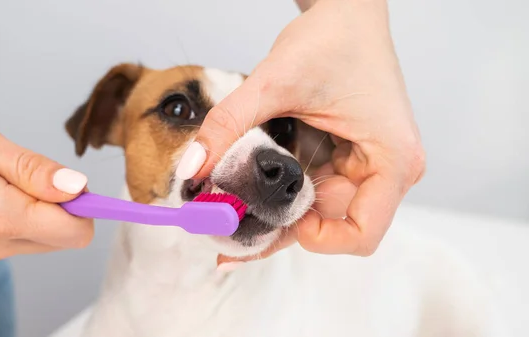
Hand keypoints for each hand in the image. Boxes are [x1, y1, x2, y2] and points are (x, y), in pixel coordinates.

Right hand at [0, 106, 93, 263]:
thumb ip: (31, 169)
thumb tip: (77, 188)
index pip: (74, 231)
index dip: (86, 205)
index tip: (76, 181)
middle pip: (65, 237)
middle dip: (65, 205)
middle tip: (33, 172)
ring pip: (46, 238)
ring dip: (44, 208)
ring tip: (7, 177)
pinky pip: (22, 237)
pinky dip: (25, 214)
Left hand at [174, 0, 424, 260]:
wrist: (347, 14)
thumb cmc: (332, 39)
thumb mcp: (274, 81)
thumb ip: (229, 125)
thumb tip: (191, 170)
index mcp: (392, 158)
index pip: (362, 234)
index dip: (318, 240)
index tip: (275, 217)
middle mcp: (390, 170)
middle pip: (337, 229)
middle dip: (282, 229)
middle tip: (226, 229)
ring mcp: (372, 167)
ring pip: (323, 214)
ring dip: (279, 215)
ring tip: (230, 213)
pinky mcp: (353, 160)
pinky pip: (318, 192)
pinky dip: (284, 197)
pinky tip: (249, 198)